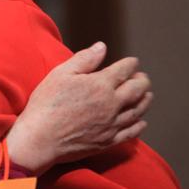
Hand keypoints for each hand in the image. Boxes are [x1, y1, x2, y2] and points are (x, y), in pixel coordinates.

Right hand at [6, 42, 151, 173]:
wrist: (41, 138)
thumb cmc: (47, 104)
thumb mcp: (60, 74)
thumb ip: (84, 59)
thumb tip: (102, 47)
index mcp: (100, 85)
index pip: (124, 70)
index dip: (130, 63)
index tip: (132, 61)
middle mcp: (112, 104)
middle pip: (137, 90)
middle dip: (142, 80)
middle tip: (142, 77)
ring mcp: (112, 124)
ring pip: (138, 110)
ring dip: (145, 100)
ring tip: (147, 95)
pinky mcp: (109, 141)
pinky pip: (131, 132)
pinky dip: (139, 125)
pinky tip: (141, 121)